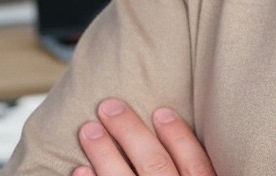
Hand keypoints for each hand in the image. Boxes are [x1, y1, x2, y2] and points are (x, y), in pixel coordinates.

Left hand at [72, 98, 215, 175]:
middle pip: (156, 166)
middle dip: (131, 133)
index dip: (179, 136)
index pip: (195, 164)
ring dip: (104, 155)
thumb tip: (175, 122)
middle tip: (108, 107)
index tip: (161, 111)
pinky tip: (78, 170)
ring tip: (88, 130)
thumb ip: (197, 168)